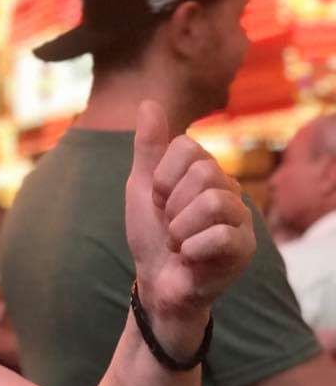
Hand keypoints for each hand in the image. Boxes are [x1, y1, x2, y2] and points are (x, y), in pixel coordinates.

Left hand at [125, 101, 255, 355]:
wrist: (155, 282)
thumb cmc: (151, 235)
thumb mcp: (142, 187)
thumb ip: (148, 147)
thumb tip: (149, 103)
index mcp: (206, 171)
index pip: (187, 147)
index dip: (162, 177)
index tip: (158, 201)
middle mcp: (230, 189)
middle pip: (204, 172)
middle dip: (171, 204)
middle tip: (169, 225)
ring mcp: (241, 218)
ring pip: (213, 202)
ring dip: (180, 228)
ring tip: (179, 242)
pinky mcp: (245, 248)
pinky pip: (221, 236)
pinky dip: (193, 248)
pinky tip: (190, 257)